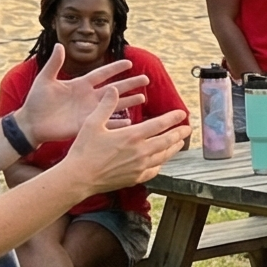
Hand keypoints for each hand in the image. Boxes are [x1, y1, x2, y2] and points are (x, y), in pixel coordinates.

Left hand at [16, 45, 141, 145]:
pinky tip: (131, 122)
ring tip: (143, 97)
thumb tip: (59, 45)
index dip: (115, 68)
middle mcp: (88, 97)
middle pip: (114, 88)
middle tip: (146, 79)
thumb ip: (54, 63)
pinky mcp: (86, 125)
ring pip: (113, 104)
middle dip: (129, 84)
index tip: (129, 62)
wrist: (31, 123)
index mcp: (79, 84)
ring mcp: (89, 111)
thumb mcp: (45, 79)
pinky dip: (117, 123)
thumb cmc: (36, 101)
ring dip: (128, 101)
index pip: (102, 74)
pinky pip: (105, 122)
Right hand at [58, 102, 189, 192]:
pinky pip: (154, 170)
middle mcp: (141, 152)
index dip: (173, 118)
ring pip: (164, 156)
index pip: (160, 124)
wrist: (79, 178)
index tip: (182, 114)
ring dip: (173, 148)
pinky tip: (161, 161)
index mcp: (132, 136)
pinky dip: (161, 163)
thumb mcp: (93, 123)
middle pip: (167, 141)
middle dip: (179, 133)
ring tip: (180, 143)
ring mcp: (140, 167)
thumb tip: (113, 89)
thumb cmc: (84, 150)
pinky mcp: (136, 178)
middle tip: (188, 128)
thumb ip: (106, 106)